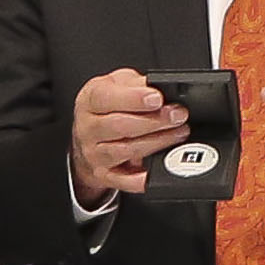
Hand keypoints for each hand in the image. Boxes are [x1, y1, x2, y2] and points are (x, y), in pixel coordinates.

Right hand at [72, 68, 186, 202]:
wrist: (87, 137)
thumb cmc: (107, 106)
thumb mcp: (118, 84)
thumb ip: (136, 83)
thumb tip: (161, 87)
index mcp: (89, 100)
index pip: (107, 98)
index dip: (134, 99)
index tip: (158, 98)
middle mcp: (89, 128)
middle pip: (120, 126)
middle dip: (154, 121)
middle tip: (178, 116)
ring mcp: (95, 154)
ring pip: (126, 150)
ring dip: (157, 142)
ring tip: (178, 133)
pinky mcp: (105, 175)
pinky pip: (125, 180)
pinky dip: (143, 177)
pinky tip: (159, 167)